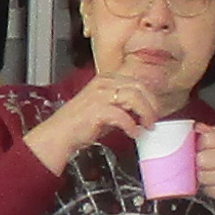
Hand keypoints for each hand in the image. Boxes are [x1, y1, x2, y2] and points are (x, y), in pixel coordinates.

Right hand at [25, 75, 157, 172]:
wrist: (60, 135)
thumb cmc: (80, 123)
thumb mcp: (105, 108)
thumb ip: (123, 105)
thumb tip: (142, 111)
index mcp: (105, 79)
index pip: (136, 81)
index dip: (150, 95)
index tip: (155, 109)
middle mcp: (103, 83)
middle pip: (138, 86)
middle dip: (151, 104)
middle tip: (154, 119)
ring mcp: (99, 95)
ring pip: (133, 96)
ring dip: (145, 112)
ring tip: (147, 125)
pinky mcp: (97, 110)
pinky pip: (122, 115)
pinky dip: (131, 125)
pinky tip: (133, 133)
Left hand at [192, 120, 214, 214]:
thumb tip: (197, 126)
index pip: (207, 139)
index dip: (201, 145)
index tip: (204, 150)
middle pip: (202, 158)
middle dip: (201, 163)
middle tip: (210, 165)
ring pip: (202, 175)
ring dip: (204, 177)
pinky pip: (207, 189)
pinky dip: (210, 189)